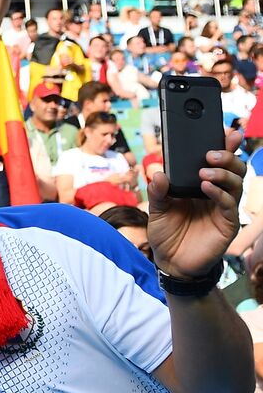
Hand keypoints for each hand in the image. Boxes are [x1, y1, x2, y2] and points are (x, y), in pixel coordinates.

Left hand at [148, 130, 245, 278]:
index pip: (216, 161)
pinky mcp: (227, 223)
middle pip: (232, 167)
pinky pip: (229, 204)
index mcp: (200, 184)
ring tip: (205, 171)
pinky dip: (220, 193)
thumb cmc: (166, 232)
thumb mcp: (157, 209)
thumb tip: (158, 173)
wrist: (171, 262)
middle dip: (226, 155)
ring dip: (223, 173)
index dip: (223, 145)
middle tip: (211, 153)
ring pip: (235, 183)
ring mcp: (223, 207)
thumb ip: (158, 191)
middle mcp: (216, 192)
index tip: (225, 130)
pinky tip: (207, 187)